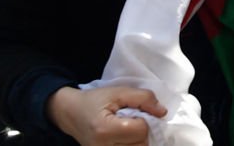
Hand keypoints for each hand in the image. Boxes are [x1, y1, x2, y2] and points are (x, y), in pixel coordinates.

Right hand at [47, 86, 166, 145]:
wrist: (71, 113)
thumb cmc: (94, 100)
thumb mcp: (118, 92)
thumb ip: (142, 98)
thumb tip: (163, 112)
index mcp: (105, 130)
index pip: (141, 130)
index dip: (143, 118)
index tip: (133, 111)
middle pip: (142, 144)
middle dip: (142, 131)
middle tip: (131, 120)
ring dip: (138, 140)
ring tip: (127, 129)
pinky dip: (132, 145)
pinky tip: (126, 137)